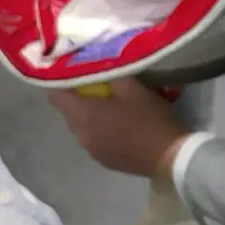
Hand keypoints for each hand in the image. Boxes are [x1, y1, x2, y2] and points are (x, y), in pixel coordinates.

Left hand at [48, 79, 188, 182]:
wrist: (170, 157)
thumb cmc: (149, 119)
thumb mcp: (133, 87)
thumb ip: (111, 72)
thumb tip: (98, 63)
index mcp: (82, 115)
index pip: (54, 96)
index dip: (62, 82)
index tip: (76, 74)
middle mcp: (80, 135)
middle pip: (69, 112)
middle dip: (80, 98)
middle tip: (100, 87)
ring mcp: (91, 150)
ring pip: (82, 127)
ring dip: (92, 116)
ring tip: (112, 109)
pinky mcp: (103, 161)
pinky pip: (94, 140)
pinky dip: (101, 131)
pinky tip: (121, 128)